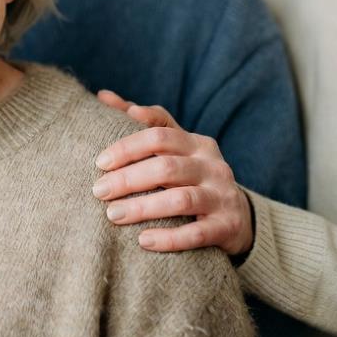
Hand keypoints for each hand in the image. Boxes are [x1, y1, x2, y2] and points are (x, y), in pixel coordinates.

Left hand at [93, 91, 253, 255]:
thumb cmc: (192, 177)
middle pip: (166, 167)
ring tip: (113, 215)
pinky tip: (143, 241)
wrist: (238, 218)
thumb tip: (103, 95)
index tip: (99, 161)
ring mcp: (222, 196)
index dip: (127, 146)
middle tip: (99, 191)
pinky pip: (197, 233)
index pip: (159, 135)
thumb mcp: (174, 148)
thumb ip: (143, 122)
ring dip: (143, 208)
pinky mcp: (228, 226)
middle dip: (128, 179)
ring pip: (181, 199)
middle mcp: (212, 165)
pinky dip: (169, 238)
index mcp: (196, 143)